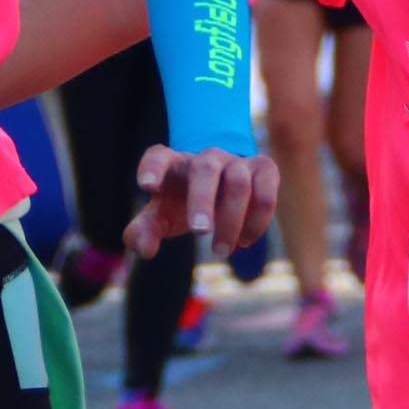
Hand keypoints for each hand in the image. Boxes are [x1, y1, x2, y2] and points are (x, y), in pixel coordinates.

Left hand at [132, 144, 279, 257]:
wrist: (220, 193)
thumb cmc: (181, 204)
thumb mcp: (160, 218)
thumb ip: (143, 231)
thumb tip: (144, 248)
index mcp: (173, 164)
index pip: (159, 157)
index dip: (152, 168)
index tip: (147, 186)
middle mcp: (206, 157)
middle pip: (205, 168)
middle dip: (203, 200)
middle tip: (200, 232)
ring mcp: (237, 161)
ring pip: (239, 184)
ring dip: (231, 221)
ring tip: (221, 251)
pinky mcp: (264, 169)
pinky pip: (265, 194)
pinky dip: (257, 222)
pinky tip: (244, 241)